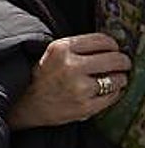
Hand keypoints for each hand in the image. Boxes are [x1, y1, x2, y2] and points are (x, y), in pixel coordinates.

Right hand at [8, 33, 130, 129]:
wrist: (25, 104)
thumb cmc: (41, 77)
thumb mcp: (52, 54)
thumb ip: (77, 48)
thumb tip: (110, 47)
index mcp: (61, 49)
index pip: (102, 40)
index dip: (113, 45)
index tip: (114, 49)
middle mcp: (70, 66)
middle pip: (115, 59)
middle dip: (123, 62)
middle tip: (123, 64)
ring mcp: (79, 88)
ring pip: (117, 79)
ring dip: (119, 79)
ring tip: (113, 79)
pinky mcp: (85, 107)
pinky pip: (113, 97)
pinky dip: (114, 93)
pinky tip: (106, 91)